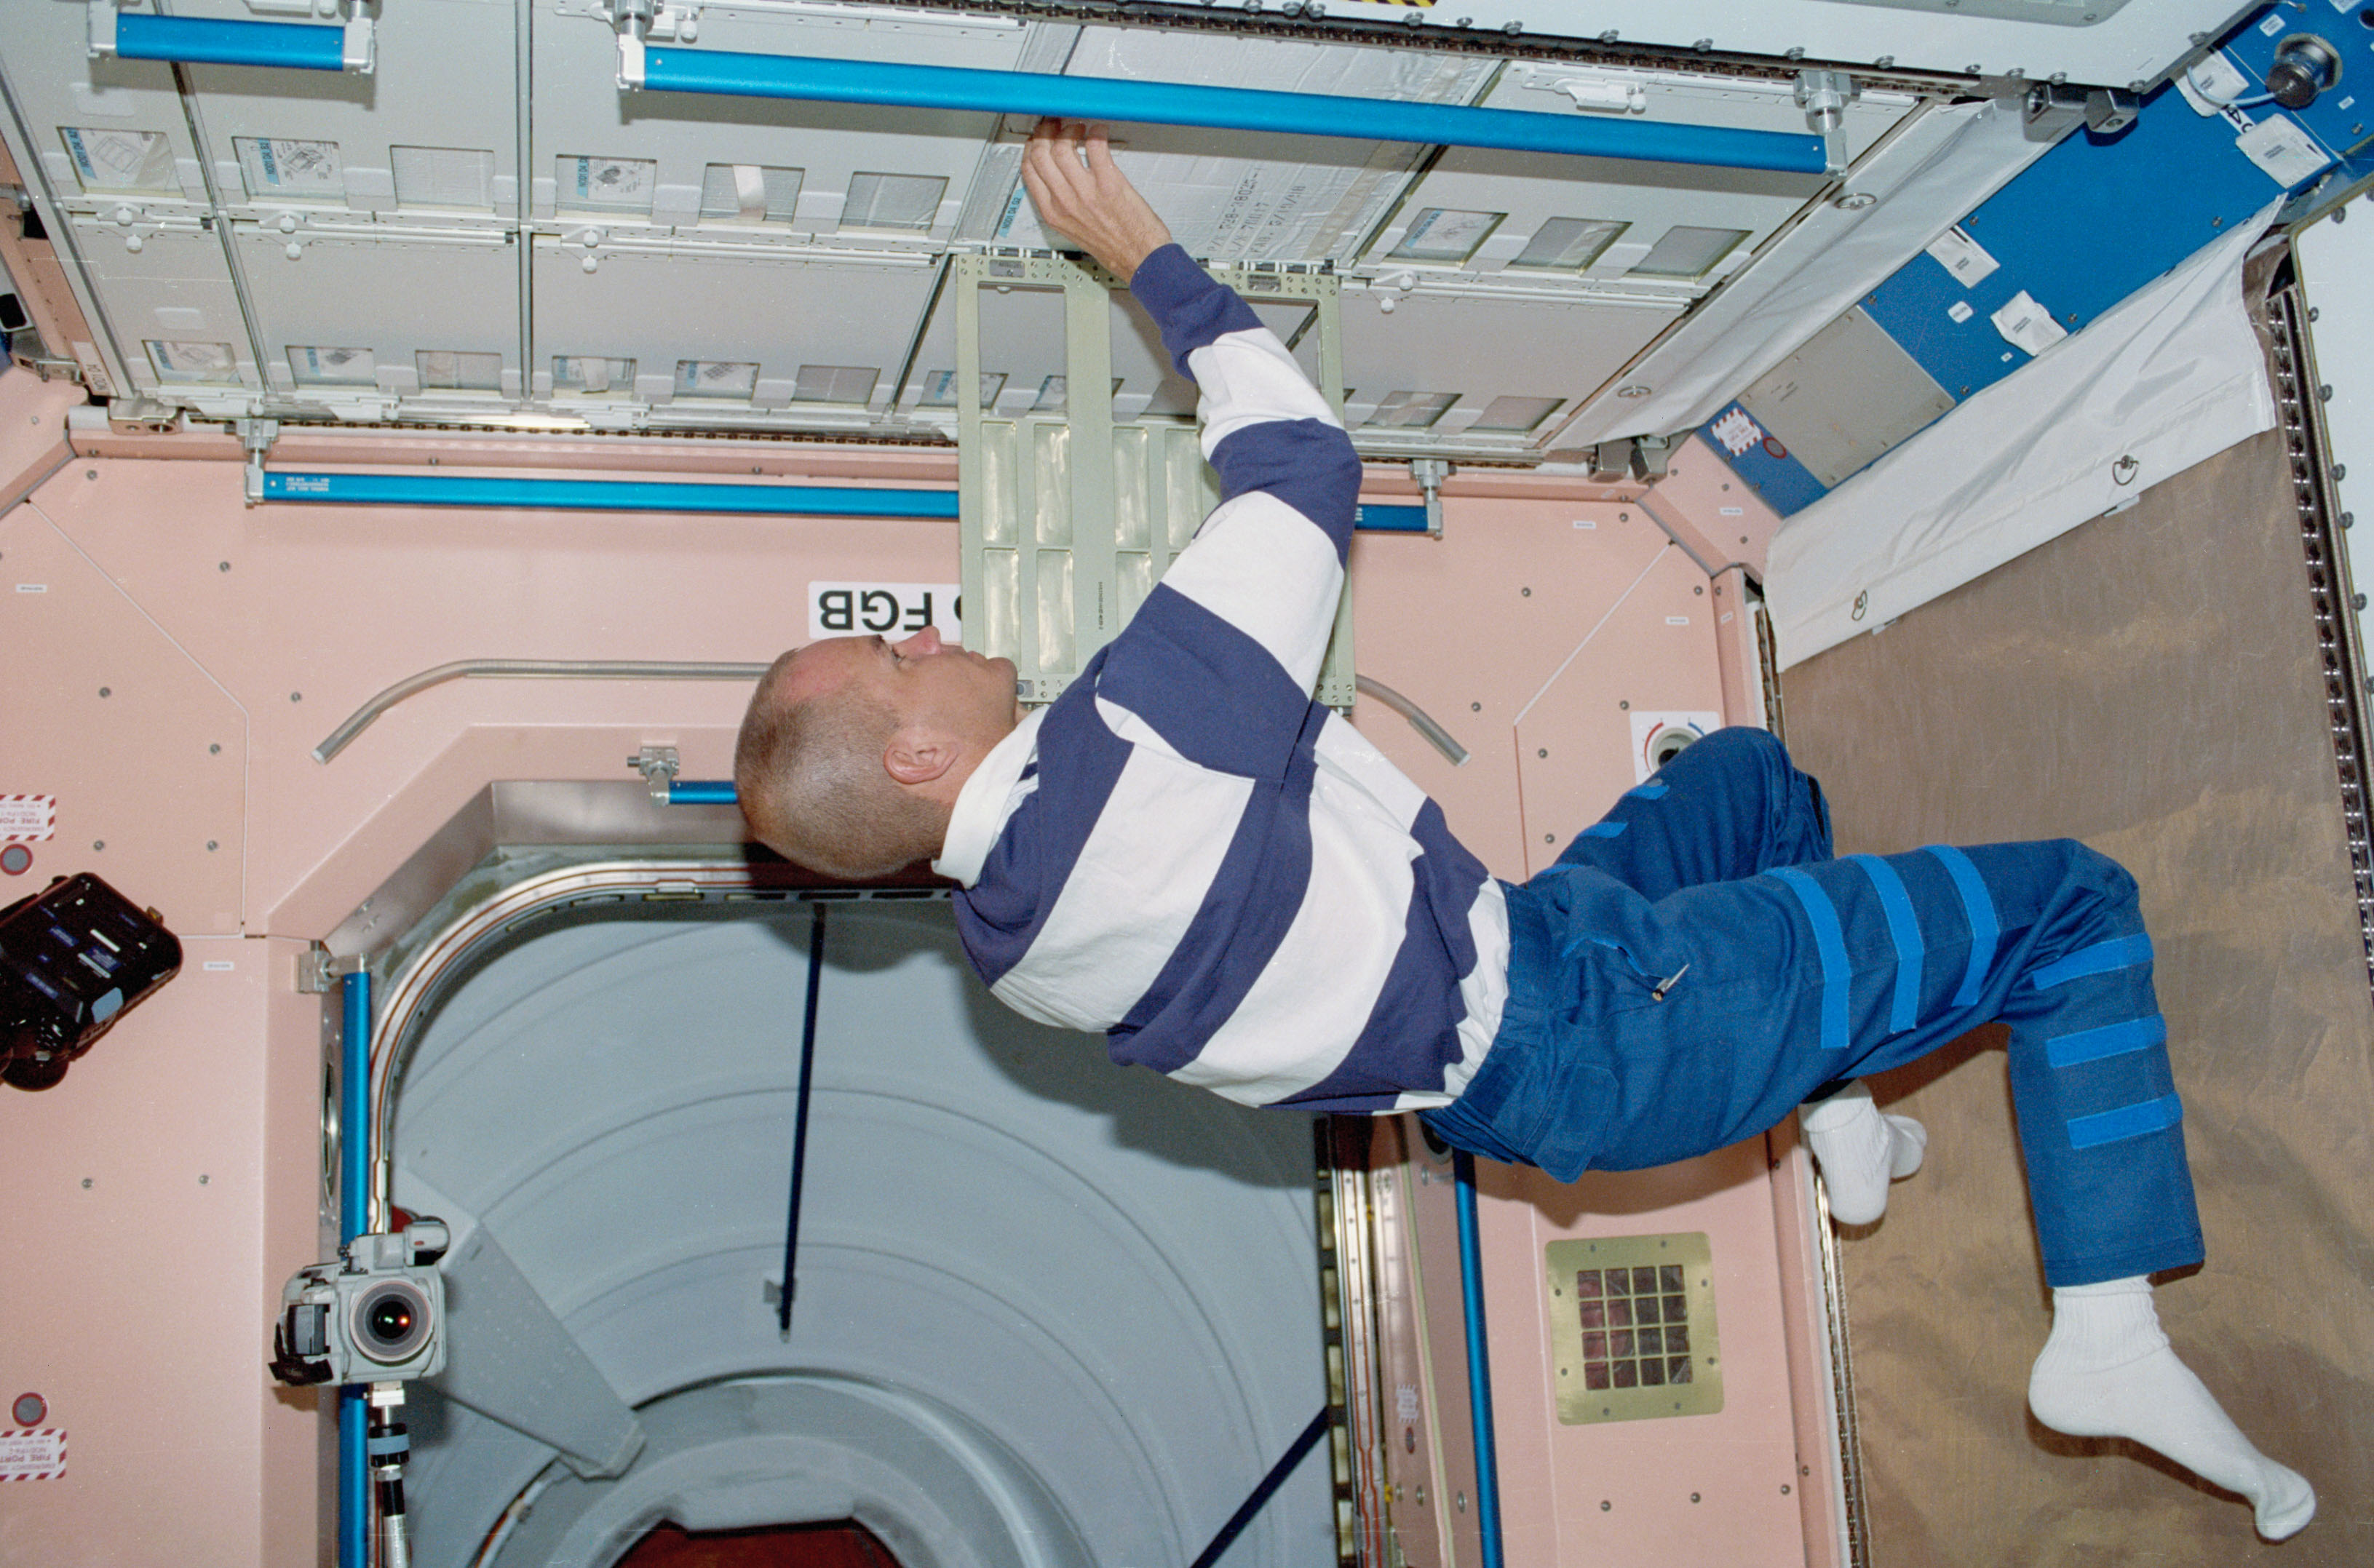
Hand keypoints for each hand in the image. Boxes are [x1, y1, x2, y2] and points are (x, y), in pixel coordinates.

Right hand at [1020, 119, 1172, 282]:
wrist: (1139, 257)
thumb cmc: (1112, 246)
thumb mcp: (1073, 229)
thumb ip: (1060, 203)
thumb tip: (1056, 177)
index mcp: (1053, 212)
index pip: (1028, 169)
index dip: (1032, 146)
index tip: (1040, 138)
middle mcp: (1065, 201)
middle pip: (1040, 154)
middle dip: (1046, 132)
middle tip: (1057, 125)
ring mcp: (1086, 192)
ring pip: (1063, 147)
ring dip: (1071, 129)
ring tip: (1080, 128)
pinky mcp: (1109, 183)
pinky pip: (1096, 146)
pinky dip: (1097, 132)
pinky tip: (1100, 131)